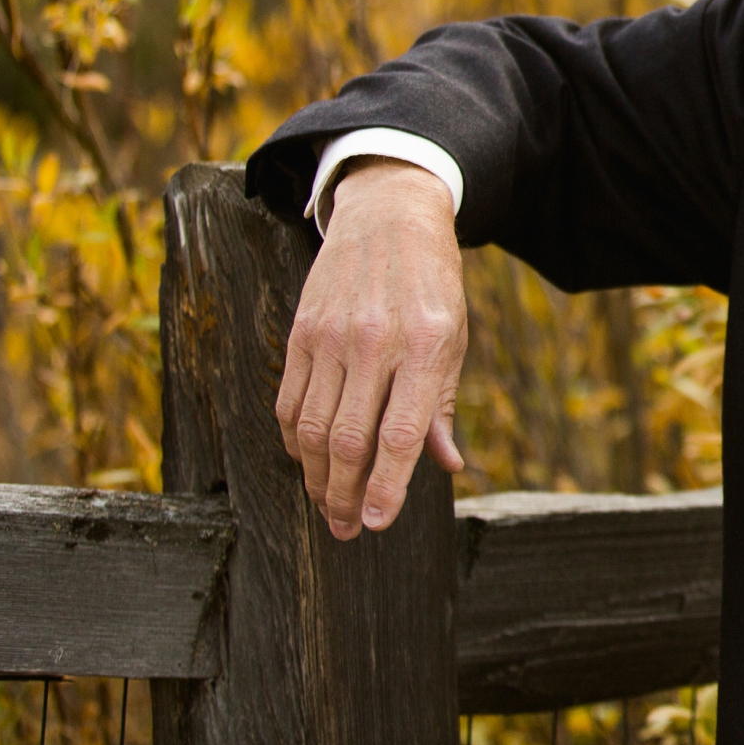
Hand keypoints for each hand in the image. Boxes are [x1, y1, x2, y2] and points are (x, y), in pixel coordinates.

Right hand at [274, 156, 467, 538]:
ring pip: (312, 428)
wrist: (390, 215)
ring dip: (318, 478)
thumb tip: (446, 466)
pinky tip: (308, 461)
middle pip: (349, 441)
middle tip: (348, 529)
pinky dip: (295, 441)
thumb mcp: (453, 337)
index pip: (399, 435)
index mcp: (423, 347)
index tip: (378, 524)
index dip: (387, 487)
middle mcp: (374, 343)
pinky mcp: (301, 332)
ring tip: (330, 506)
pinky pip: (290, 401)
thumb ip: (441, 405)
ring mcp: (331, 337)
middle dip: (346, 496)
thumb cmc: (432, 284)